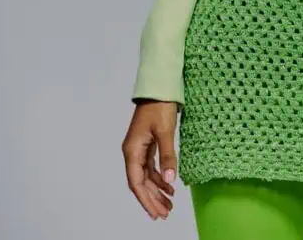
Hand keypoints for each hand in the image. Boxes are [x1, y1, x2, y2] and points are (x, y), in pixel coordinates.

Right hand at [121, 100, 179, 219]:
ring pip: (146, 176)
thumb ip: (167, 156)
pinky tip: (169, 187)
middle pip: (140, 183)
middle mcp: (133, 152)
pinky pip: (151, 167)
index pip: (136, 182)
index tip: (156, 213)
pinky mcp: (148, 144)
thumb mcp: (166, 132)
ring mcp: (140, 149)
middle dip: (152, 199)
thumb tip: (170, 180)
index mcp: (132, 151)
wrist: (159, 88)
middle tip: (165, 214)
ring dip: (157, 191)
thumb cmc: (160, 106)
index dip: (146, 199)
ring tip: (169, 205)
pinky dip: (160, 178)